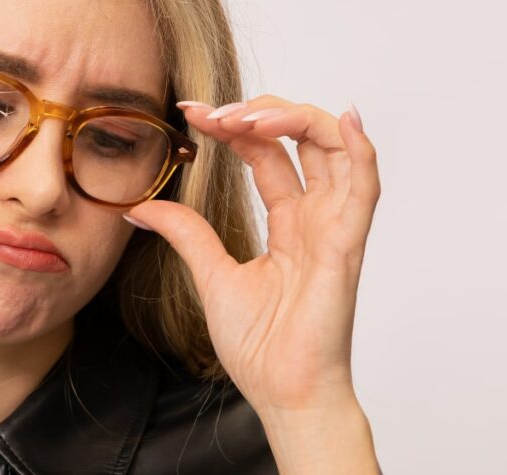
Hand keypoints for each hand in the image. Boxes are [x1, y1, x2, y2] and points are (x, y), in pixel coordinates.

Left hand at [123, 96, 380, 415]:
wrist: (282, 392)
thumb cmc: (261, 346)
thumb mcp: (211, 274)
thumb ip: (185, 233)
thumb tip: (142, 208)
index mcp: (289, 222)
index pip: (264, 154)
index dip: (232, 127)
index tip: (191, 113)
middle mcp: (315, 216)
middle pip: (299, 139)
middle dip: (256, 114)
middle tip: (211, 113)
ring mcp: (334, 227)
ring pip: (333, 148)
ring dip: (292, 118)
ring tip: (246, 116)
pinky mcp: (346, 244)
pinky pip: (365, 187)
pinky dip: (360, 148)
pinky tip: (344, 117)